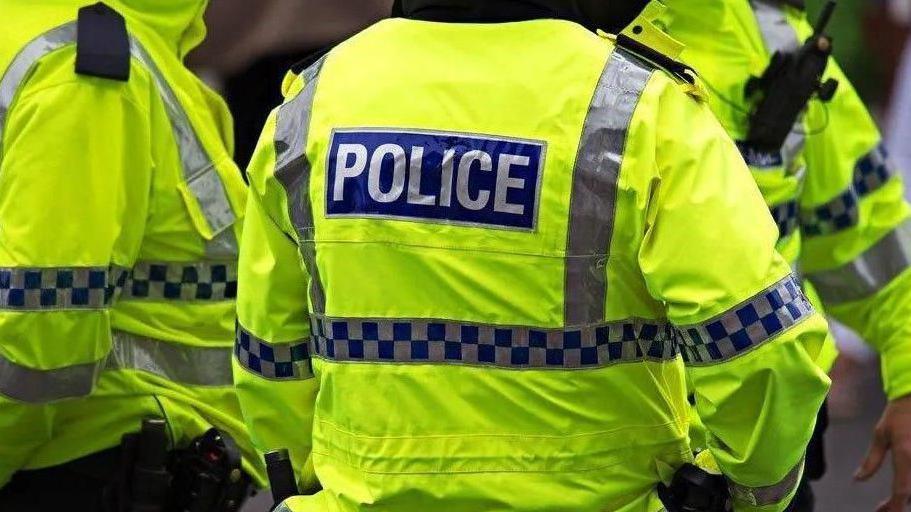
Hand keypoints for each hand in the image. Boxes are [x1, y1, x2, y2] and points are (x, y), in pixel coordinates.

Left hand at [855, 394, 910, 510]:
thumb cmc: (899, 415)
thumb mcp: (881, 436)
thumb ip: (871, 461)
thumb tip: (858, 480)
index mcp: (906, 455)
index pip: (901, 491)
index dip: (891, 506)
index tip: (880, 511)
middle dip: (898, 505)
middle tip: (884, 508)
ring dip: (907, 497)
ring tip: (892, 501)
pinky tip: (903, 489)